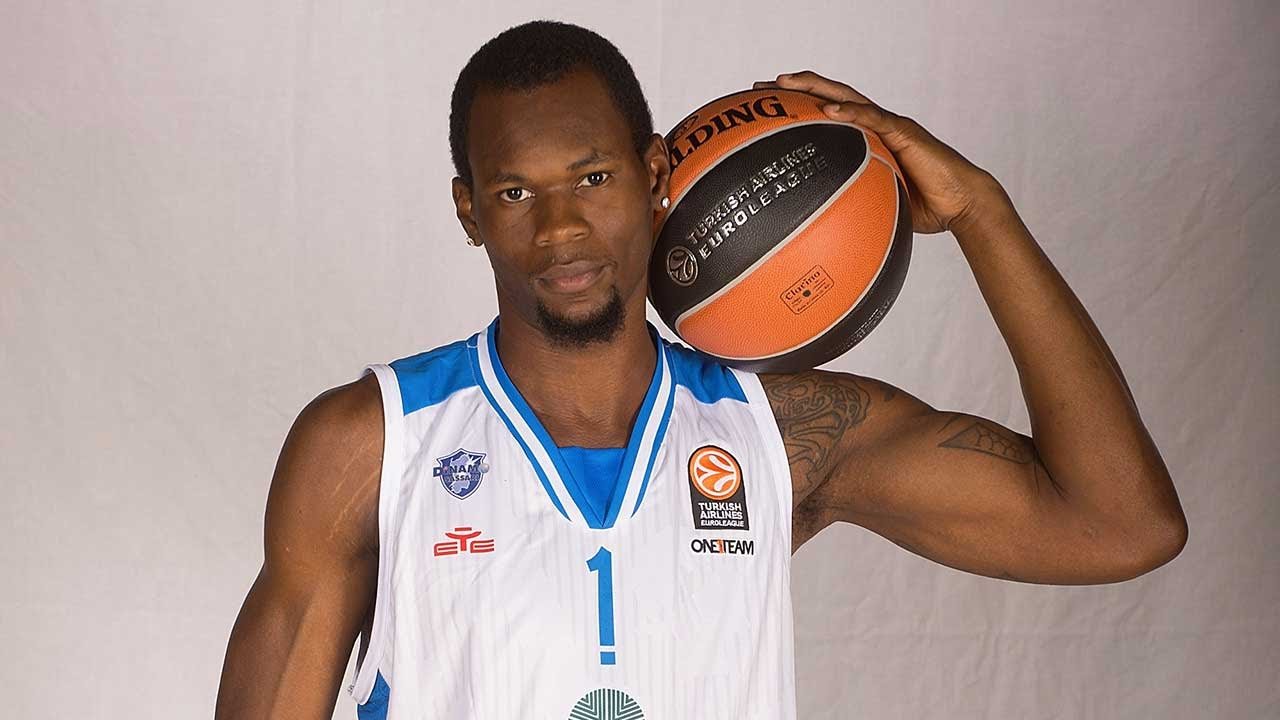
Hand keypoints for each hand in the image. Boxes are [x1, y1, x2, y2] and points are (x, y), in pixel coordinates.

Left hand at [754, 71, 1005, 234]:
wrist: (962, 205)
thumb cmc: (925, 209)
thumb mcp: (877, 209)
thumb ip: (851, 209)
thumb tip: (818, 234)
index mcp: (866, 139)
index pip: (826, 115)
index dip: (797, 107)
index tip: (765, 107)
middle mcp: (875, 126)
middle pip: (829, 97)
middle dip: (794, 88)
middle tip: (759, 85)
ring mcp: (889, 125)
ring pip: (847, 97)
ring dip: (815, 87)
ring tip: (784, 81)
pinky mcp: (905, 132)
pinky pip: (873, 118)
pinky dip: (850, 111)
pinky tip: (827, 110)